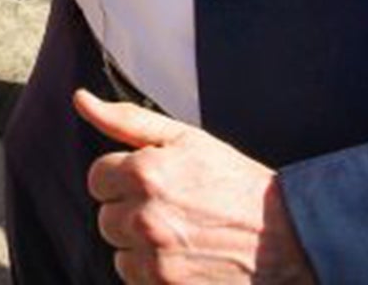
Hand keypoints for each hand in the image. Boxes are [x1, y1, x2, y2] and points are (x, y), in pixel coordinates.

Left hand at [77, 90, 313, 283]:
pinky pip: (137, 280)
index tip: (149, 183)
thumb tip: (80, 99)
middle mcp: (146, 217)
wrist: (287, 235)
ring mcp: (158, 258)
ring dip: (139, 246)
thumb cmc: (235, 182)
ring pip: (119, 253)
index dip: (121, 179)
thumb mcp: (185, 139)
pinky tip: (184, 258)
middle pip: (105, 218)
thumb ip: (127, 120)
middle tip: (170, 209)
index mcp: (146, 172)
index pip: (97, 178)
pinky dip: (154, 273)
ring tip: (179, 235)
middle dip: (129, 212)